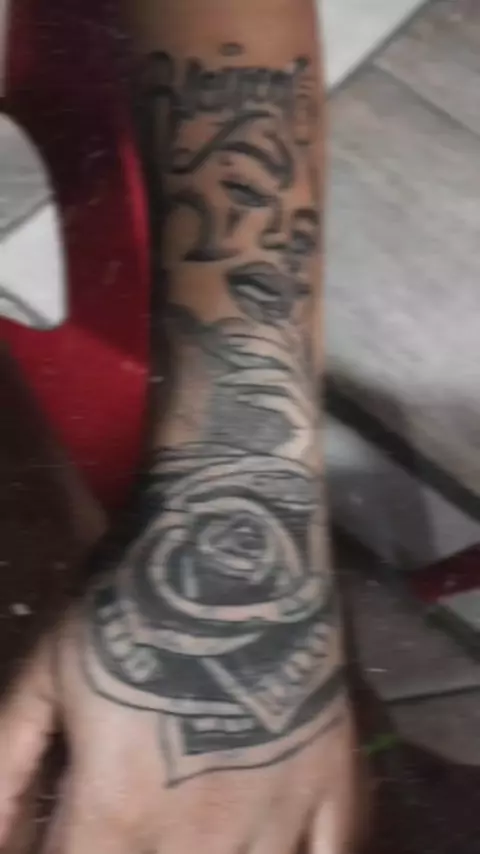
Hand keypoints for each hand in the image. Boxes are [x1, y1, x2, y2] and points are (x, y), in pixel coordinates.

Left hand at [0, 601, 357, 853]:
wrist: (234, 551)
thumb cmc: (133, 605)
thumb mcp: (48, 674)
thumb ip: (7, 761)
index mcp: (118, 813)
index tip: (78, 830)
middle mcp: (198, 838)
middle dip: (137, 852)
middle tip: (134, 818)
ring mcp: (275, 815)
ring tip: (192, 830)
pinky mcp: (331, 782)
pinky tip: (273, 844)